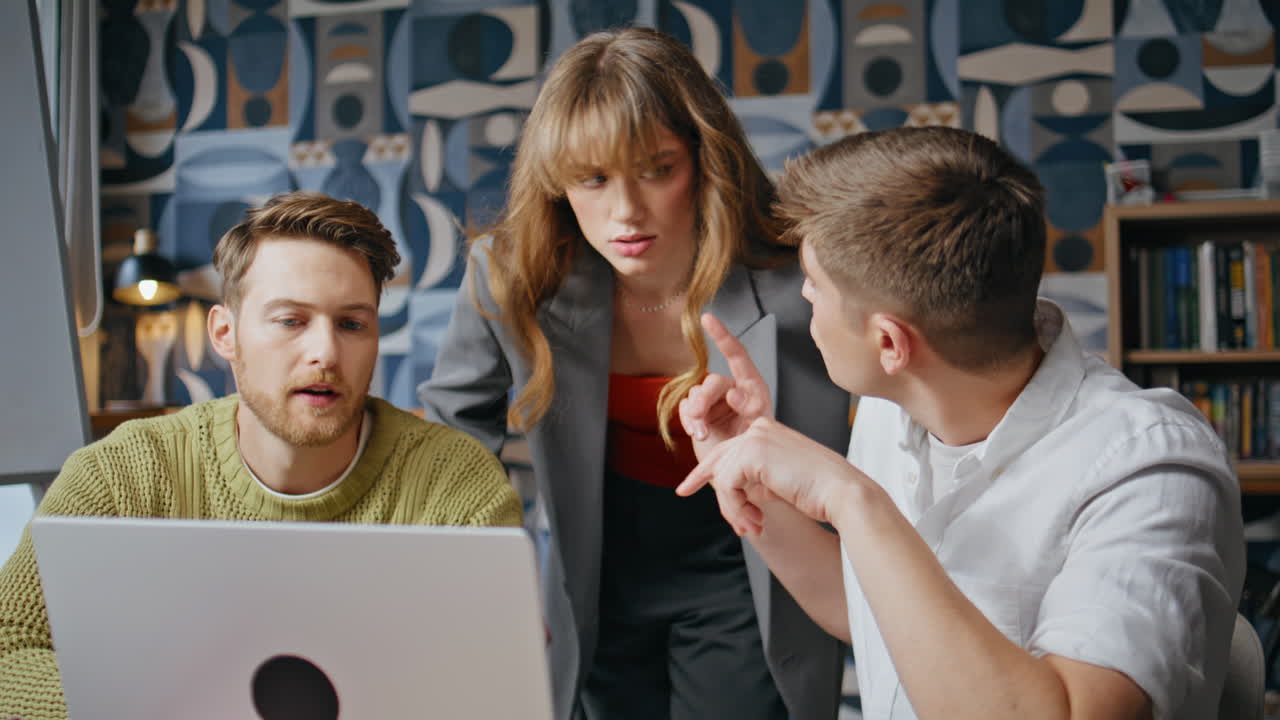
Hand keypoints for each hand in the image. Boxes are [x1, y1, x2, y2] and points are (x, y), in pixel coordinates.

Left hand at [675, 416, 857, 535]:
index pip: (727, 449)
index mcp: (768, 431)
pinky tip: (757, 520)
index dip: (705, 471)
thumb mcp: (777, 481)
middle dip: (704, 483)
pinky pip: (727, 486)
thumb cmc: (818, 492)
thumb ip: (752, 479)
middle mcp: (759, 428)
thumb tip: (725, 488)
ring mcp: (755, 438)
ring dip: (734, 509)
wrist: (841, 494)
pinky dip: (737, 508)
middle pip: (718, 459)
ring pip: (722, 477)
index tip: (686, 487)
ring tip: (752, 526)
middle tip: (685, 494)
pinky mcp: (752, 454)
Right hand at [678, 314, 772, 459]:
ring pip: (695, 394)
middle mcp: (731, 390)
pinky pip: (686, 408)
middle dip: (704, 400)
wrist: (744, 475)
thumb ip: (749, 406)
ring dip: (696, 414)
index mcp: (752, 387)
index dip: (722, 335)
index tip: (708, 319)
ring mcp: (714, 403)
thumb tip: (733, 391)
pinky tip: (696, 432)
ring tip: (703, 433)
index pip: (737, 355)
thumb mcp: (760, 427)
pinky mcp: (700, 416)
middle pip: (710, 382)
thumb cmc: (759, 450)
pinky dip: (689, 421)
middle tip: (702, 421)